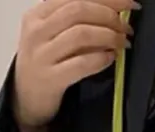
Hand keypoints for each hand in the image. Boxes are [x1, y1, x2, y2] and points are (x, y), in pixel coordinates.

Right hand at [13, 0, 137, 131]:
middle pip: (79, 10)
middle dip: (109, 15)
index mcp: (38, 14)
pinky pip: (82, 63)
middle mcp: (37, 31)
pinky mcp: (51, 79)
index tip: (128, 2)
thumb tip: (112, 12)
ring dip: (109, 36)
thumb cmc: (45, 64)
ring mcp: (43, 55)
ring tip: (122, 42)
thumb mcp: (51, 34)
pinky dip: (101, 58)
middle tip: (126, 27)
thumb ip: (74, 21)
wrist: (26, 98)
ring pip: (81, 34)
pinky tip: (111, 57)